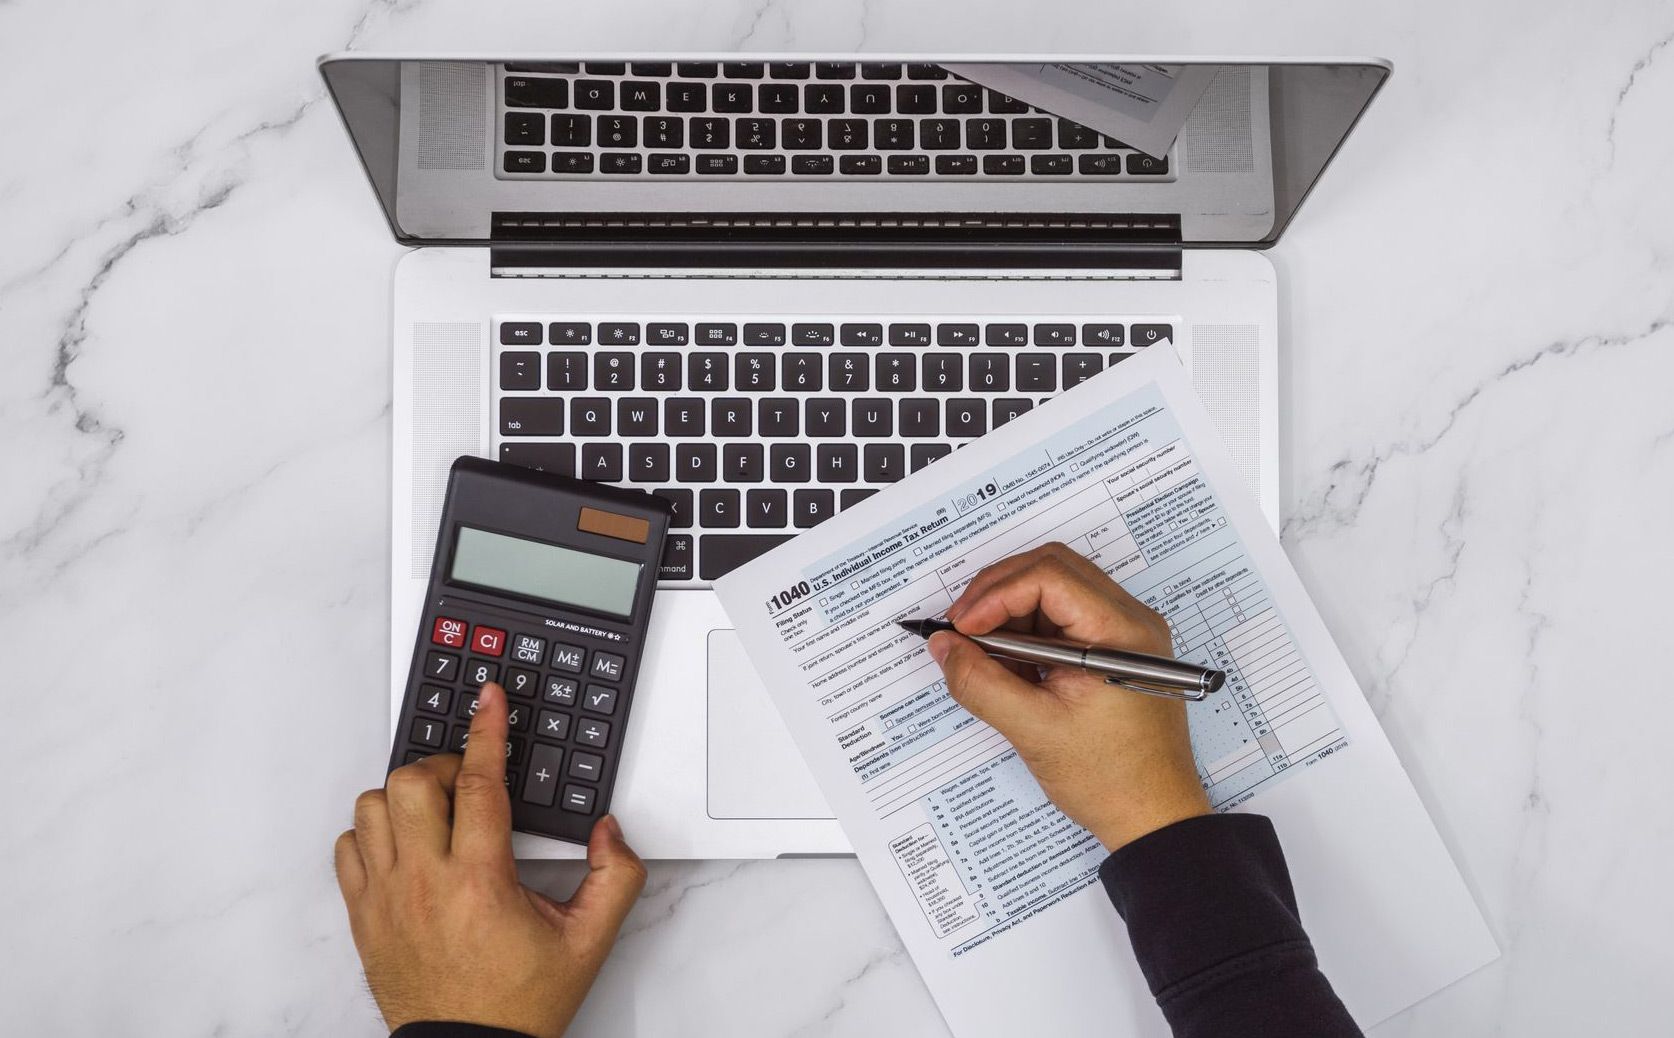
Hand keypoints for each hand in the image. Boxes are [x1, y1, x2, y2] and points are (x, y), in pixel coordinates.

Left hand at [335, 682, 645, 1037]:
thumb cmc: (519, 1003)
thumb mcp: (590, 941)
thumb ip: (616, 877)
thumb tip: (608, 830)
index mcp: (481, 882)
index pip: (476, 783)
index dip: (485, 731)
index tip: (488, 699)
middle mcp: (424, 883)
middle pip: (412, 782)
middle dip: (443, 766)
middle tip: (468, 781)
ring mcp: (385, 898)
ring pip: (372, 807)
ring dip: (404, 796)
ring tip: (434, 811)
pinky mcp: (362, 916)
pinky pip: (347, 847)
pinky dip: (371, 832)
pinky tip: (402, 844)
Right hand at [927, 543, 1210, 850]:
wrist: (1152, 816)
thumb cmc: (1113, 780)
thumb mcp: (1033, 731)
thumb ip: (980, 683)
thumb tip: (945, 647)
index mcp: (1120, 633)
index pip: (1048, 577)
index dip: (995, 594)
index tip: (962, 626)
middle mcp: (1130, 622)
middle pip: (1052, 570)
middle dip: (998, 593)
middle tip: (962, 627)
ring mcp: (1124, 634)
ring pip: (1055, 590)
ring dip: (1011, 611)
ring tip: (982, 649)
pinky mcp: (1112, 650)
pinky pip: (1063, 618)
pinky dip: (1028, 630)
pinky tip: (1008, 663)